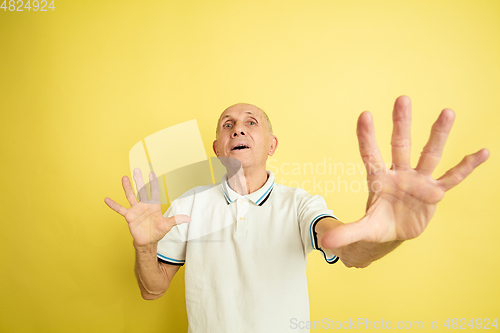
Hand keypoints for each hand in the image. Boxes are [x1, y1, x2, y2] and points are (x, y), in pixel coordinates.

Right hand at [104, 168, 189, 247]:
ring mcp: (136, 210)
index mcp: (154, 206)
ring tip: (124, 177)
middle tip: (136, 169)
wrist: (147, 241)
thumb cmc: (157, 232)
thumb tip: (188, 219)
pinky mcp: (129, 216)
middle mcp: (144, 205)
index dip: (153, 183)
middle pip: (141, 190)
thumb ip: (176, 220)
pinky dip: (113, 205)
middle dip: (139, 180)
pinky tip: (106, 199)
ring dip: (127, 187)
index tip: (151, 173)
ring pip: (130, 196)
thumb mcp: (167, 225)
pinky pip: (120, 209)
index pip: (154, 192)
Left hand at [322, 96, 488, 248]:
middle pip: (400, 145)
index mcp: (378, 179)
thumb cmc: (378, 223)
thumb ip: (347, 233)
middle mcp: (399, 173)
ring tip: (448, 112)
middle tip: (402, 98)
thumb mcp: (363, 229)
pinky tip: (482, 152)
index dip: (367, 137)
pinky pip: (453, 177)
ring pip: (429, 154)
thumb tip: (325, 243)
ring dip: (438, 134)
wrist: (395, 231)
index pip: (370, 154)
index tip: (364, 114)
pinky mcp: (435, 192)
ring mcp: (418, 181)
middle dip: (401, 123)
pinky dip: (466, 166)